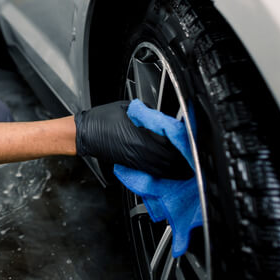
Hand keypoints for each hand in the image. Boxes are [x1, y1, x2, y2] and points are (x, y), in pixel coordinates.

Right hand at [74, 101, 192, 179]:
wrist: (85, 134)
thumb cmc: (102, 120)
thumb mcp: (126, 108)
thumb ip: (146, 113)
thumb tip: (160, 117)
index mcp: (140, 138)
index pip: (169, 146)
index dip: (183, 146)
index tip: (191, 142)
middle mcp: (140, 153)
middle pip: (170, 162)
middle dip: (184, 161)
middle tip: (194, 157)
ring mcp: (137, 161)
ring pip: (163, 170)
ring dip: (177, 169)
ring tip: (188, 166)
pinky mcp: (133, 165)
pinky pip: (154, 171)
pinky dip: (166, 171)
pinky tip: (171, 169)